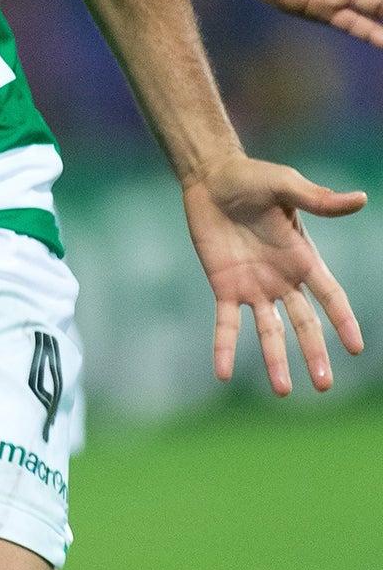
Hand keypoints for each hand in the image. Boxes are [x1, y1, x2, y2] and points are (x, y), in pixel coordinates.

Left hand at [182, 153, 365, 393]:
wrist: (209, 178)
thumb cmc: (252, 178)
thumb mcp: (286, 185)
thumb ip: (319, 199)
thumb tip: (361, 199)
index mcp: (303, 259)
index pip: (330, 297)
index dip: (344, 321)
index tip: (357, 348)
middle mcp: (283, 279)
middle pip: (304, 324)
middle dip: (314, 353)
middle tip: (323, 386)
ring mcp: (253, 286)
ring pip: (269, 331)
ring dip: (275, 360)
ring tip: (281, 391)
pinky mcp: (224, 286)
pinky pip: (226, 323)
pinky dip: (225, 347)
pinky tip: (222, 373)